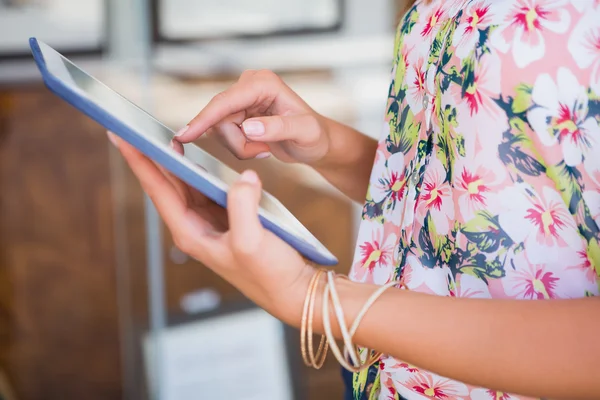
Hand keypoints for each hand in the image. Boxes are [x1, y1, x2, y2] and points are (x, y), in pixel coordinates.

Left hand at [109, 133, 314, 323]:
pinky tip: (198, 159)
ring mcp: (211, 223)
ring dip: (174, 162)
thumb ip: (242, 206)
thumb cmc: (269, 274)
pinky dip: (201, 172)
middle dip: (149, 156)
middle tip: (131, 127)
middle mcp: (195, 227)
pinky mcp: (229, 219)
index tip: (118, 135)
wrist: (293, 290)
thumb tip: (244, 176)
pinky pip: (208, 189)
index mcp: (190, 233)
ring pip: (186, 186)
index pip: (158, 189)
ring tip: (158, 137)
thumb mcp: (252, 241)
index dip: (138, 160)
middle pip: (166, 184)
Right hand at [175, 69, 330, 164]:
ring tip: (264, 150)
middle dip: (237, 143)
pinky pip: (224, 136)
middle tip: (262, 153)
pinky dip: (241, 148)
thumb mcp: (304, 133)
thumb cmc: (314, 136)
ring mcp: (241, 100)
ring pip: (219, 130)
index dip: (204, 118)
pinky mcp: (237, 114)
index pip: (226, 101)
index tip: (185, 135)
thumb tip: (248, 128)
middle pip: (219, 119)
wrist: (315, 144)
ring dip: (240, 148)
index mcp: (264, 83)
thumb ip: (278, 129)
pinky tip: (260, 148)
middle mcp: (249, 86)